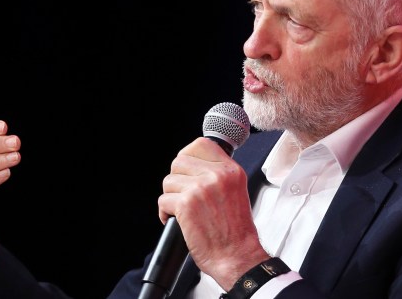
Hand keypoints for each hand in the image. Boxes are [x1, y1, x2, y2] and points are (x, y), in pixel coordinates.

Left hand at [158, 137, 269, 289]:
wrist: (238, 257)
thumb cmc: (235, 231)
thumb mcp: (236, 192)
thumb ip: (218, 175)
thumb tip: (193, 165)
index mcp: (231, 171)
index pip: (201, 144)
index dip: (188, 155)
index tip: (186, 169)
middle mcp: (217, 176)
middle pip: (179, 162)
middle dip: (177, 180)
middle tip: (184, 195)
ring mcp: (200, 188)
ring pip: (168, 182)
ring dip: (171, 198)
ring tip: (182, 211)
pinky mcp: (186, 204)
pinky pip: (163, 200)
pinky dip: (165, 213)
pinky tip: (176, 221)